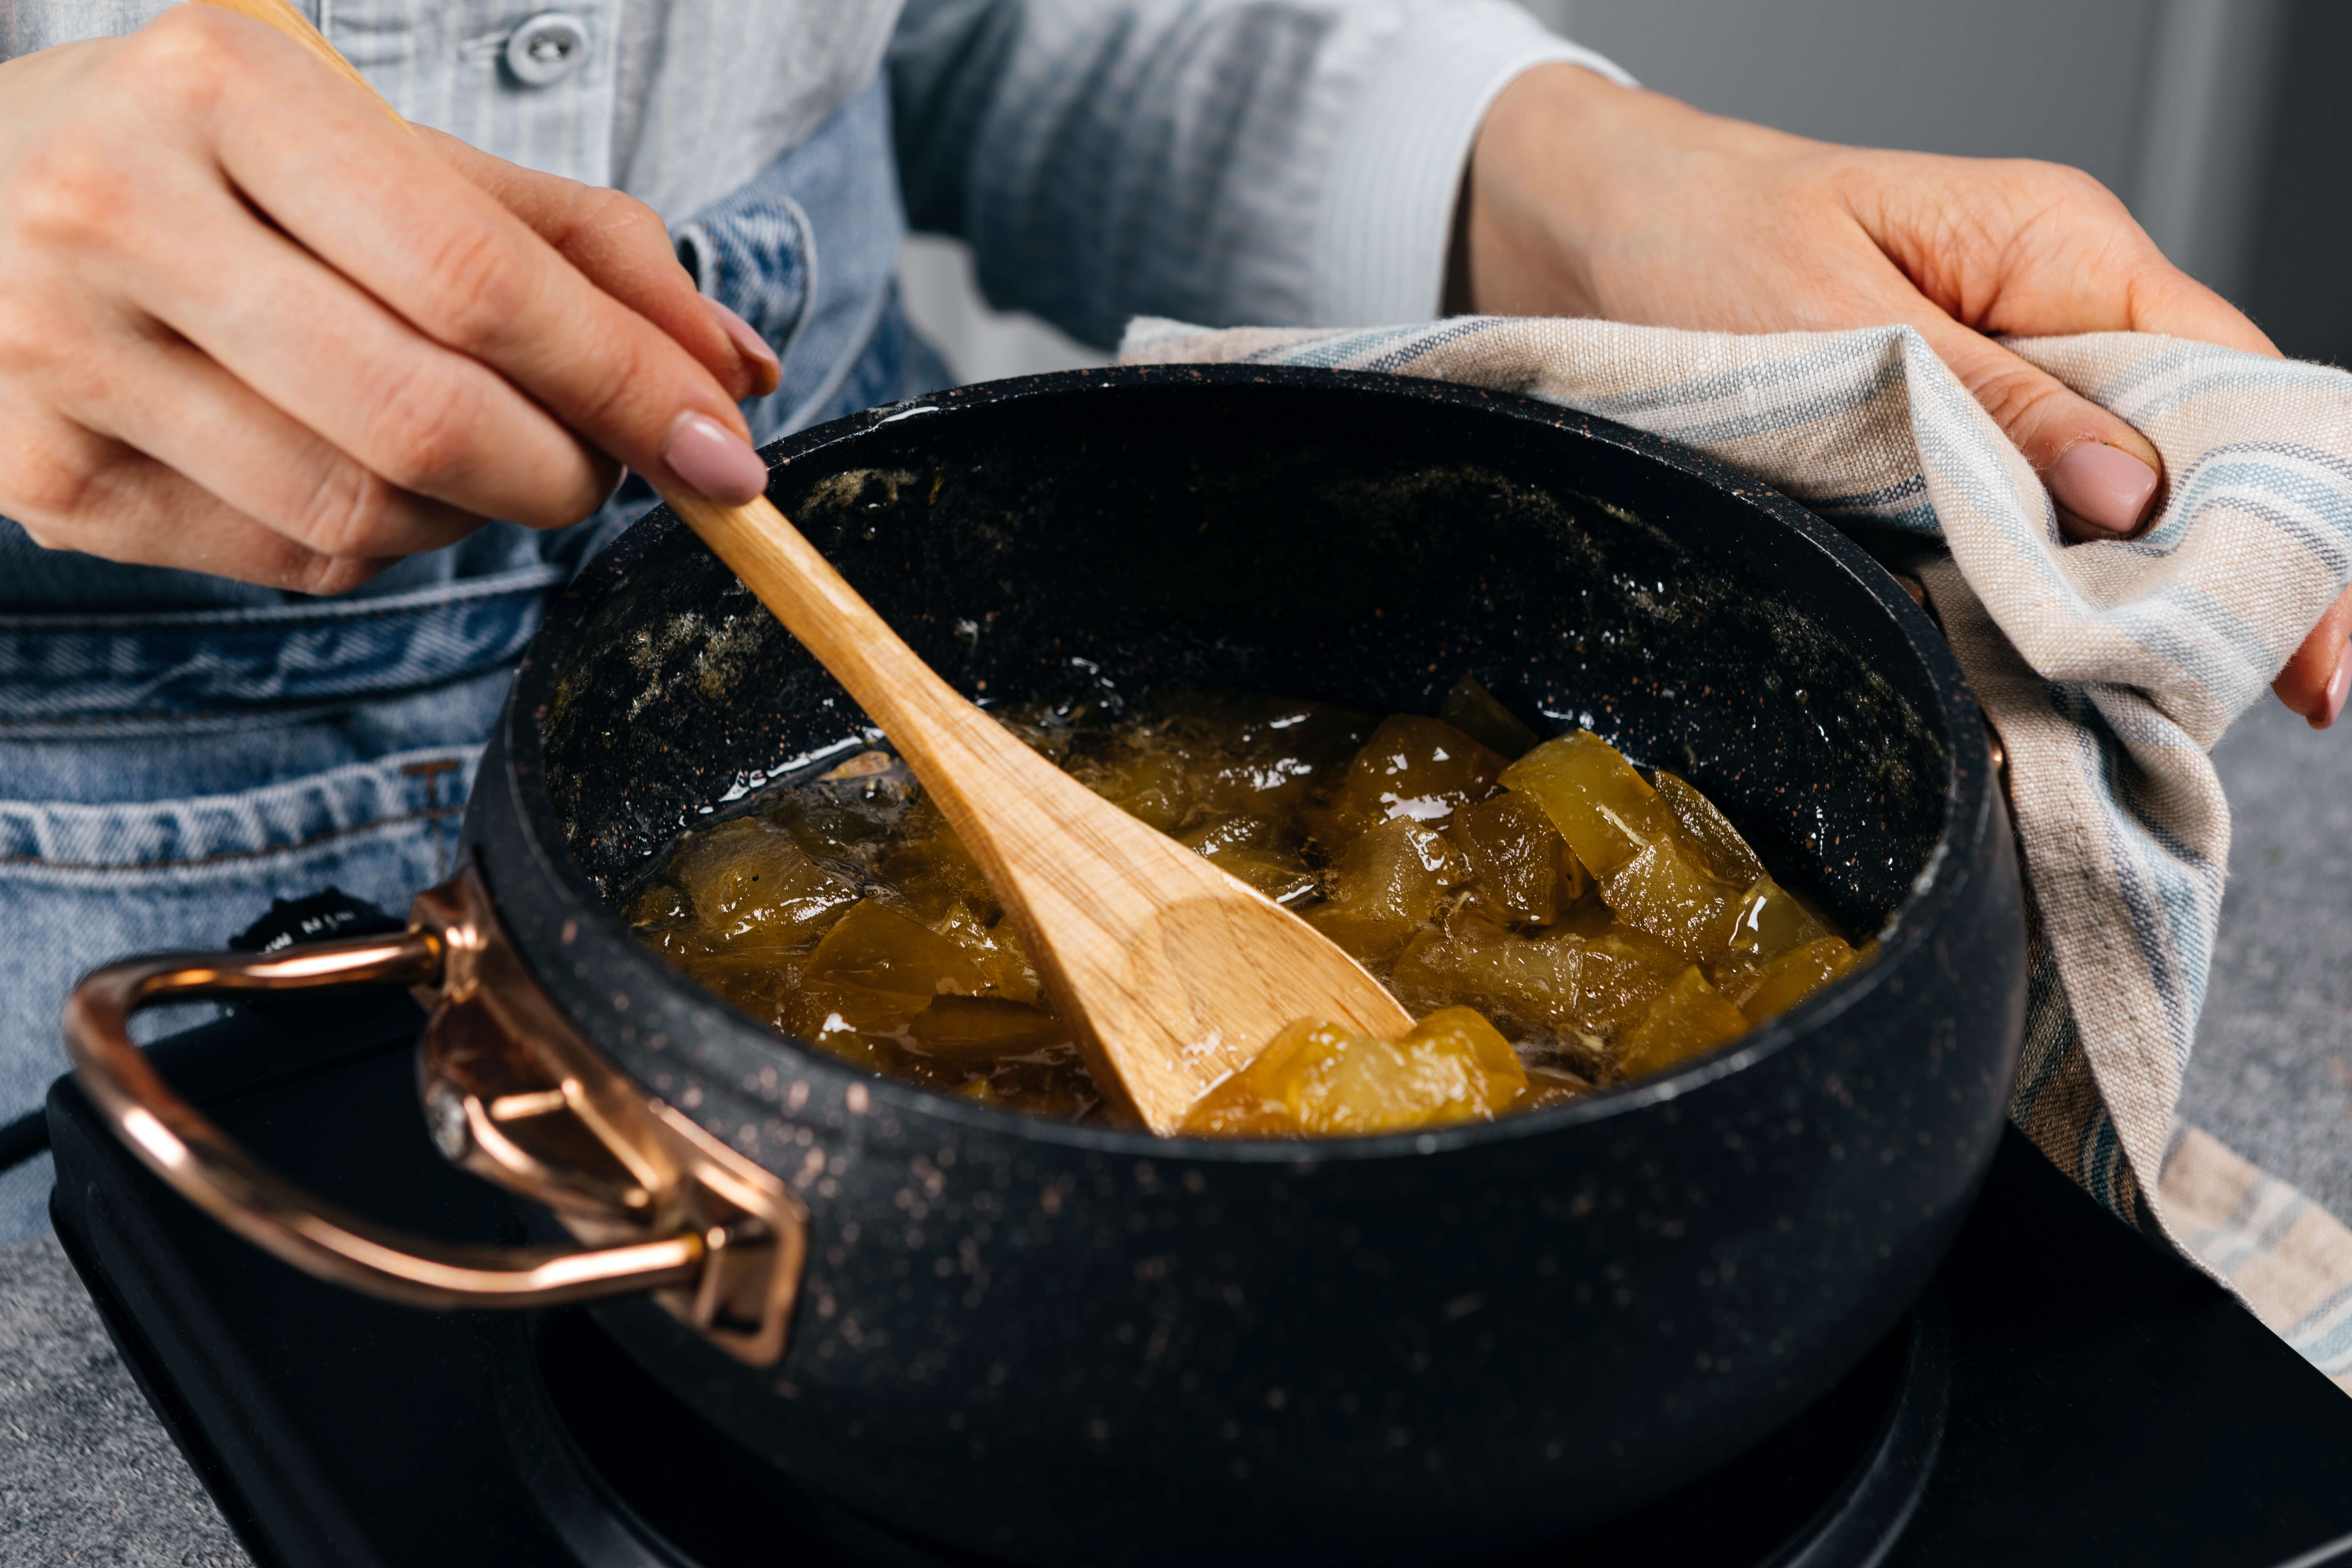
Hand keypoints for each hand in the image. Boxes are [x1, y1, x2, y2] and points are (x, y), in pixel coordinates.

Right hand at [0, 5, 779, 596]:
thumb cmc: (215, 165)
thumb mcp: (387, 152)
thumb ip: (574, 248)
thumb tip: (731, 370)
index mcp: (222, 93)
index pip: (482, 281)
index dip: (628, 383)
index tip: (725, 447)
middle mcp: (119, 214)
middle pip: (428, 417)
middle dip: (568, 470)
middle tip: (606, 464)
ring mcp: (60, 356)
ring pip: (368, 512)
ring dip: (479, 513)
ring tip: (480, 452)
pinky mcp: (47, 481)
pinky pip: (294, 559)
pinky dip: (382, 539)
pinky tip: (362, 467)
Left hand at [1456, 64, 2351, 728]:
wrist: (1586, 220)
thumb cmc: (1695, 237)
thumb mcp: (1836, 317)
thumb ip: (1988, 406)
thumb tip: (2131, 497)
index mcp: (2062, 251)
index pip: (2237, 392)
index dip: (2288, 527)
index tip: (2309, 662)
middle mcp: (2053, 311)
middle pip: (2199, 457)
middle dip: (2217, 582)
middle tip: (2205, 710)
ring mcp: (2000, 374)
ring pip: (2112, 499)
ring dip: (2119, 600)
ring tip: (2128, 709)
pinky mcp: (1939, 428)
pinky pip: (2019, 513)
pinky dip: (2030, 585)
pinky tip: (2031, 661)